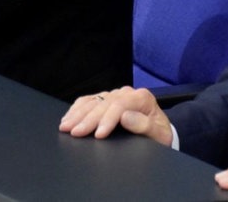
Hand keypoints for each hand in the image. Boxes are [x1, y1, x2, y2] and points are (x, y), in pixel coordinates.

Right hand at [59, 86, 173, 144]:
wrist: (161, 130)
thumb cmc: (161, 133)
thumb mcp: (160, 134)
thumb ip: (145, 125)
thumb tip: (126, 117)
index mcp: (142, 98)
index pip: (120, 105)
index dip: (107, 119)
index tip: (98, 134)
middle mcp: (127, 93)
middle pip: (103, 103)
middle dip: (87, 118)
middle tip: (74, 132)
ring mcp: (116, 94)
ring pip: (94, 100)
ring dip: (78, 113)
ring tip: (66, 125)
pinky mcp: (108, 98)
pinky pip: (90, 99)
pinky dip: (78, 107)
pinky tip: (69, 116)